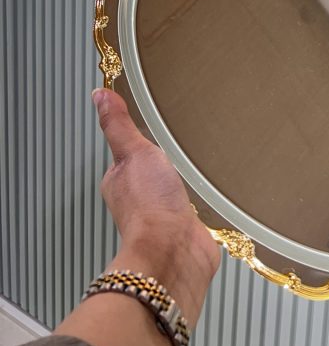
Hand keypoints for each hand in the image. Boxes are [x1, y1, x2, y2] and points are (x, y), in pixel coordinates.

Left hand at [92, 88, 219, 323]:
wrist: (175, 250)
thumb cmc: (149, 206)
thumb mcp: (133, 153)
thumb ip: (119, 126)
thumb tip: (99, 95)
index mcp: (120, 179)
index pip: (131, 152)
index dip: (143, 138)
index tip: (158, 123)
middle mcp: (141, 197)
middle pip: (154, 170)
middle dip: (168, 158)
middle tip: (185, 139)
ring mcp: (166, 213)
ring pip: (175, 187)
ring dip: (186, 178)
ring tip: (201, 161)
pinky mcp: (189, 224)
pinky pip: (196, 203)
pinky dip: (203, 195)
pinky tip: (212, 187)